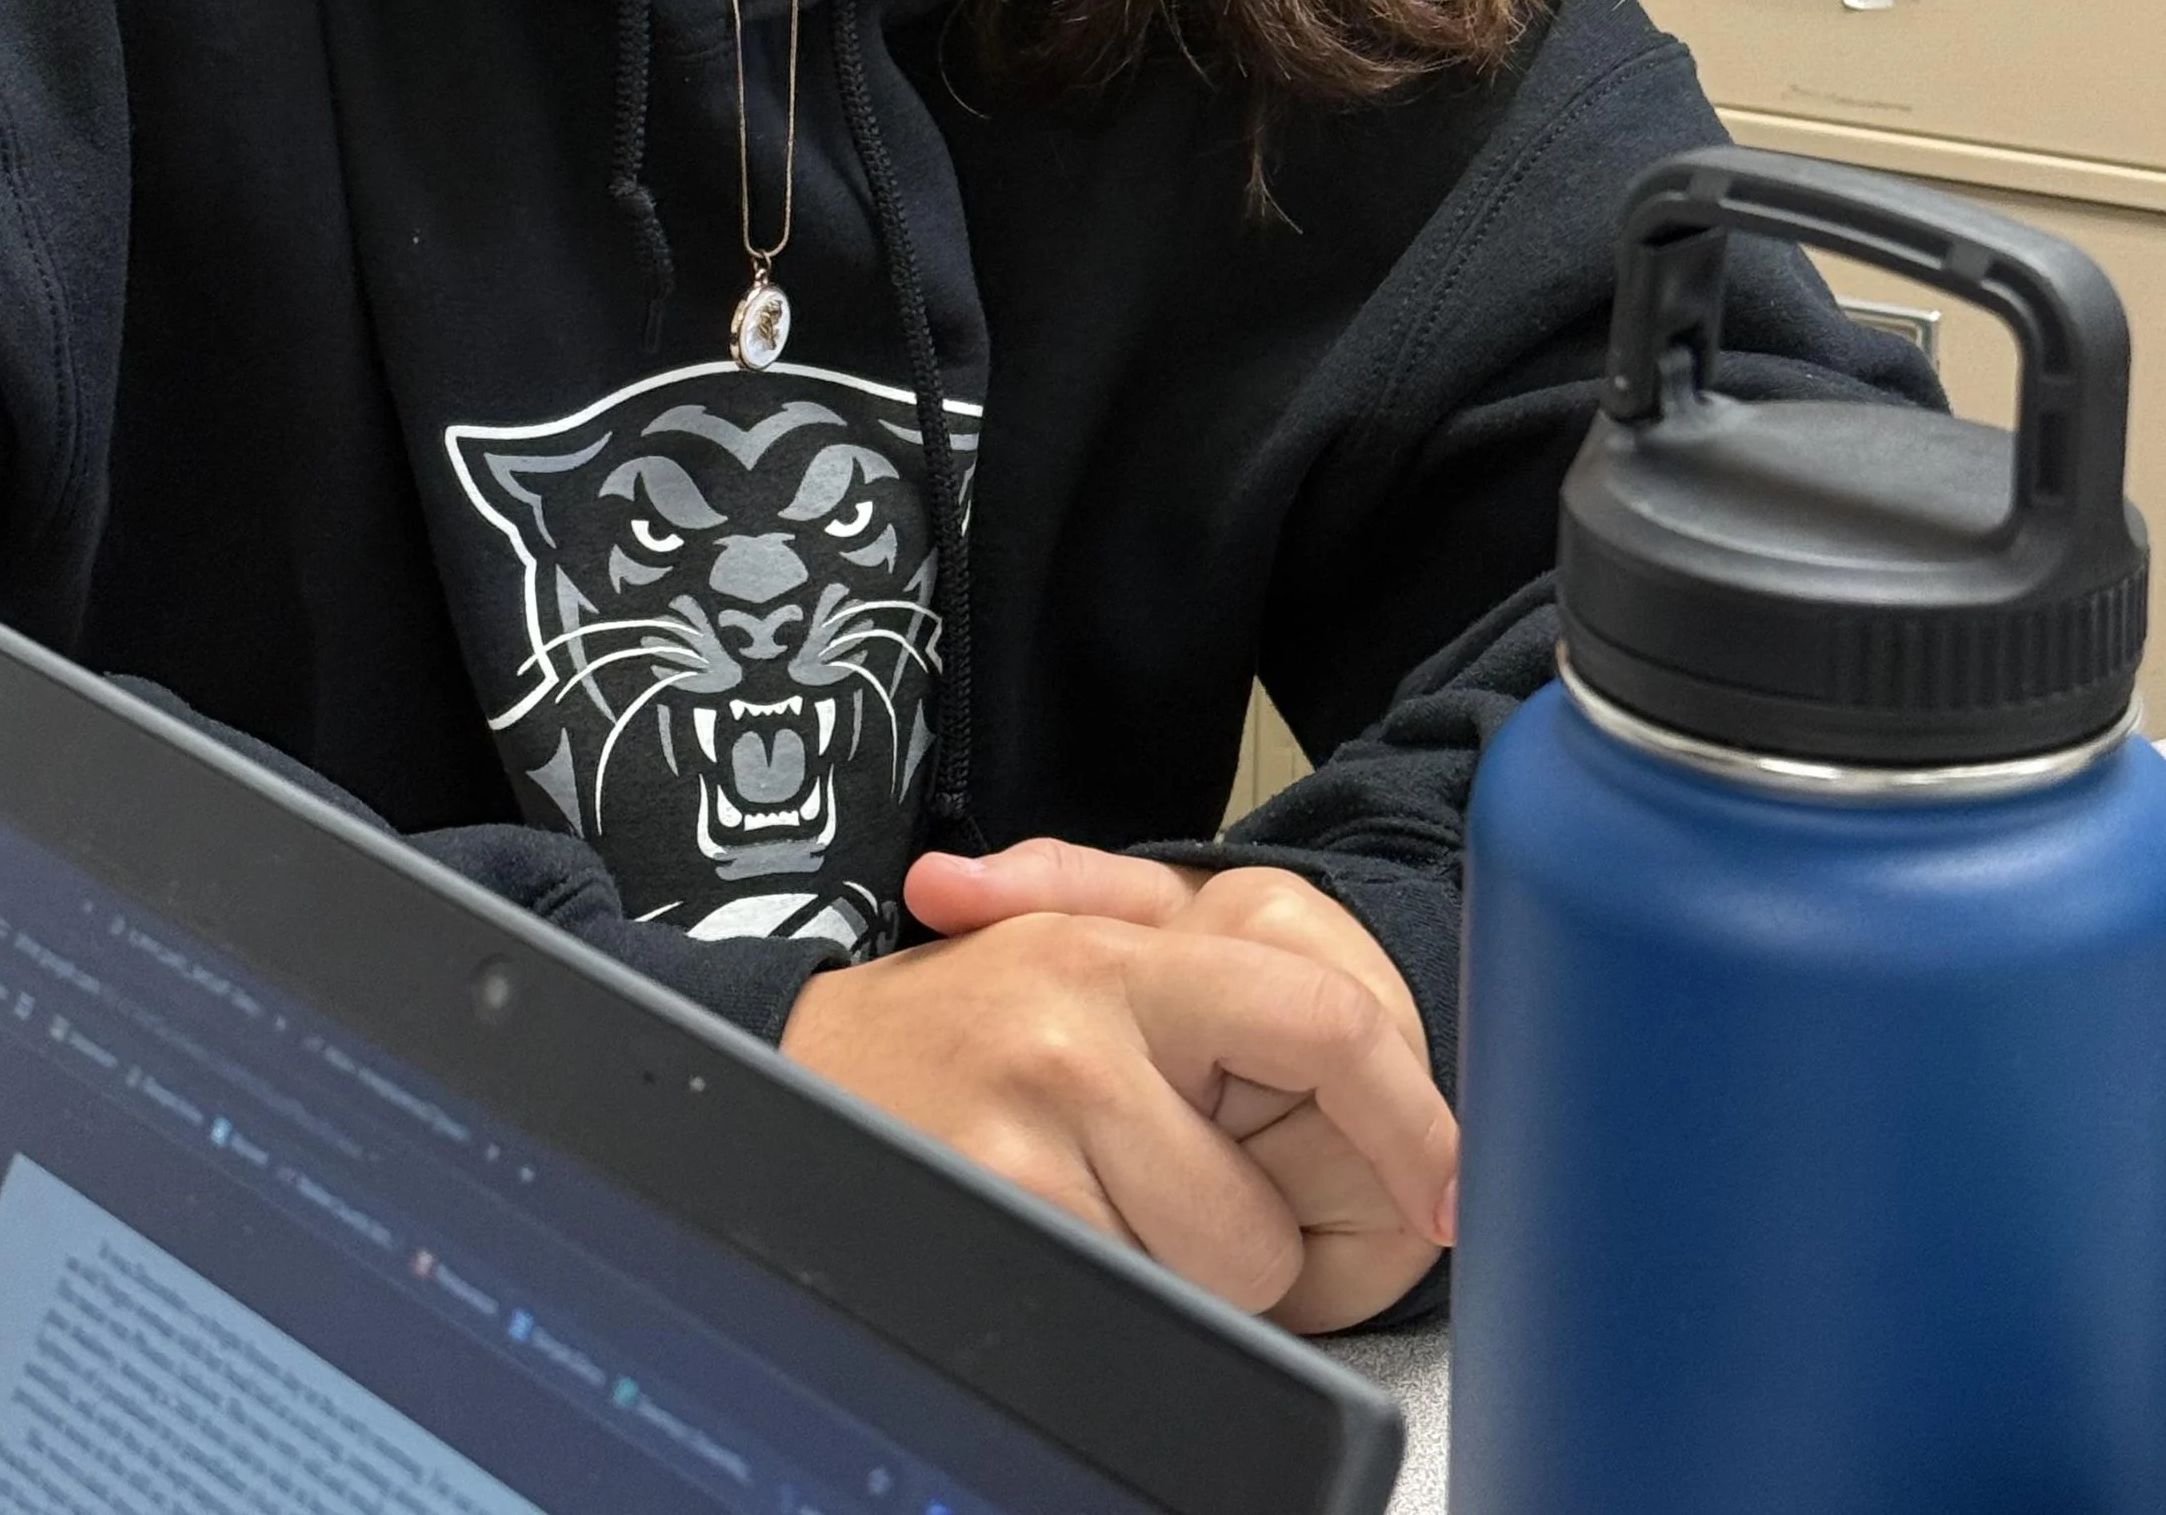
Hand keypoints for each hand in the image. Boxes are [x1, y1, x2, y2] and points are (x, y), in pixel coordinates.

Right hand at [781, 855, 1452, 1330]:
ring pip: (1206, 1285)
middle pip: (1262, 1222)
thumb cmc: (973, 1017)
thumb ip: (1228, 974)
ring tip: (1093, 1193)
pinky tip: (1054, 1228)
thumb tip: (1387, 1052)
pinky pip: (1131, 1312)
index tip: (1450, 1193)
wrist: (804, 1063)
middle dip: (1238, 1232)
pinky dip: (1113, 1294)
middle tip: (1160, 1173)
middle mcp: (1081, 1032)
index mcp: (1129, 956)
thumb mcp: (1088, 942)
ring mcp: (1030, 1134)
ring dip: (1176, 1273)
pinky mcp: (997, 1221)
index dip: (1410, 1123)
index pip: (1322, 1020)